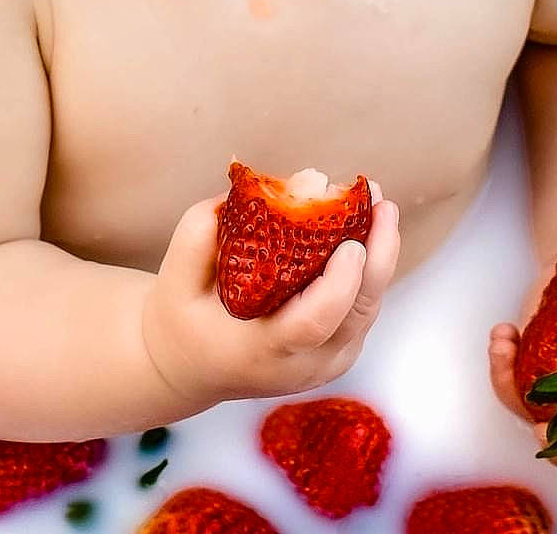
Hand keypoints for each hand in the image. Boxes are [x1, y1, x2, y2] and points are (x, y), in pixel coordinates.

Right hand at [140, 177, 401, 407]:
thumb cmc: (183, 315)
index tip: (350, 243)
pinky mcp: (336, 353)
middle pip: (355, 317)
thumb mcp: (175, 275)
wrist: (189, 366)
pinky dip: (370, 269)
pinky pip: (362, 309)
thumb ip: (202, 231)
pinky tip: (369, 227)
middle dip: (378, 258)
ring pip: (367, 311)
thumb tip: (258, 189)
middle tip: (382, 205)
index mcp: (257, 351)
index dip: (338, 286)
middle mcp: (298, 367)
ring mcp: (323, 365)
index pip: (311, 325)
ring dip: (381, 256)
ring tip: (381, 205)